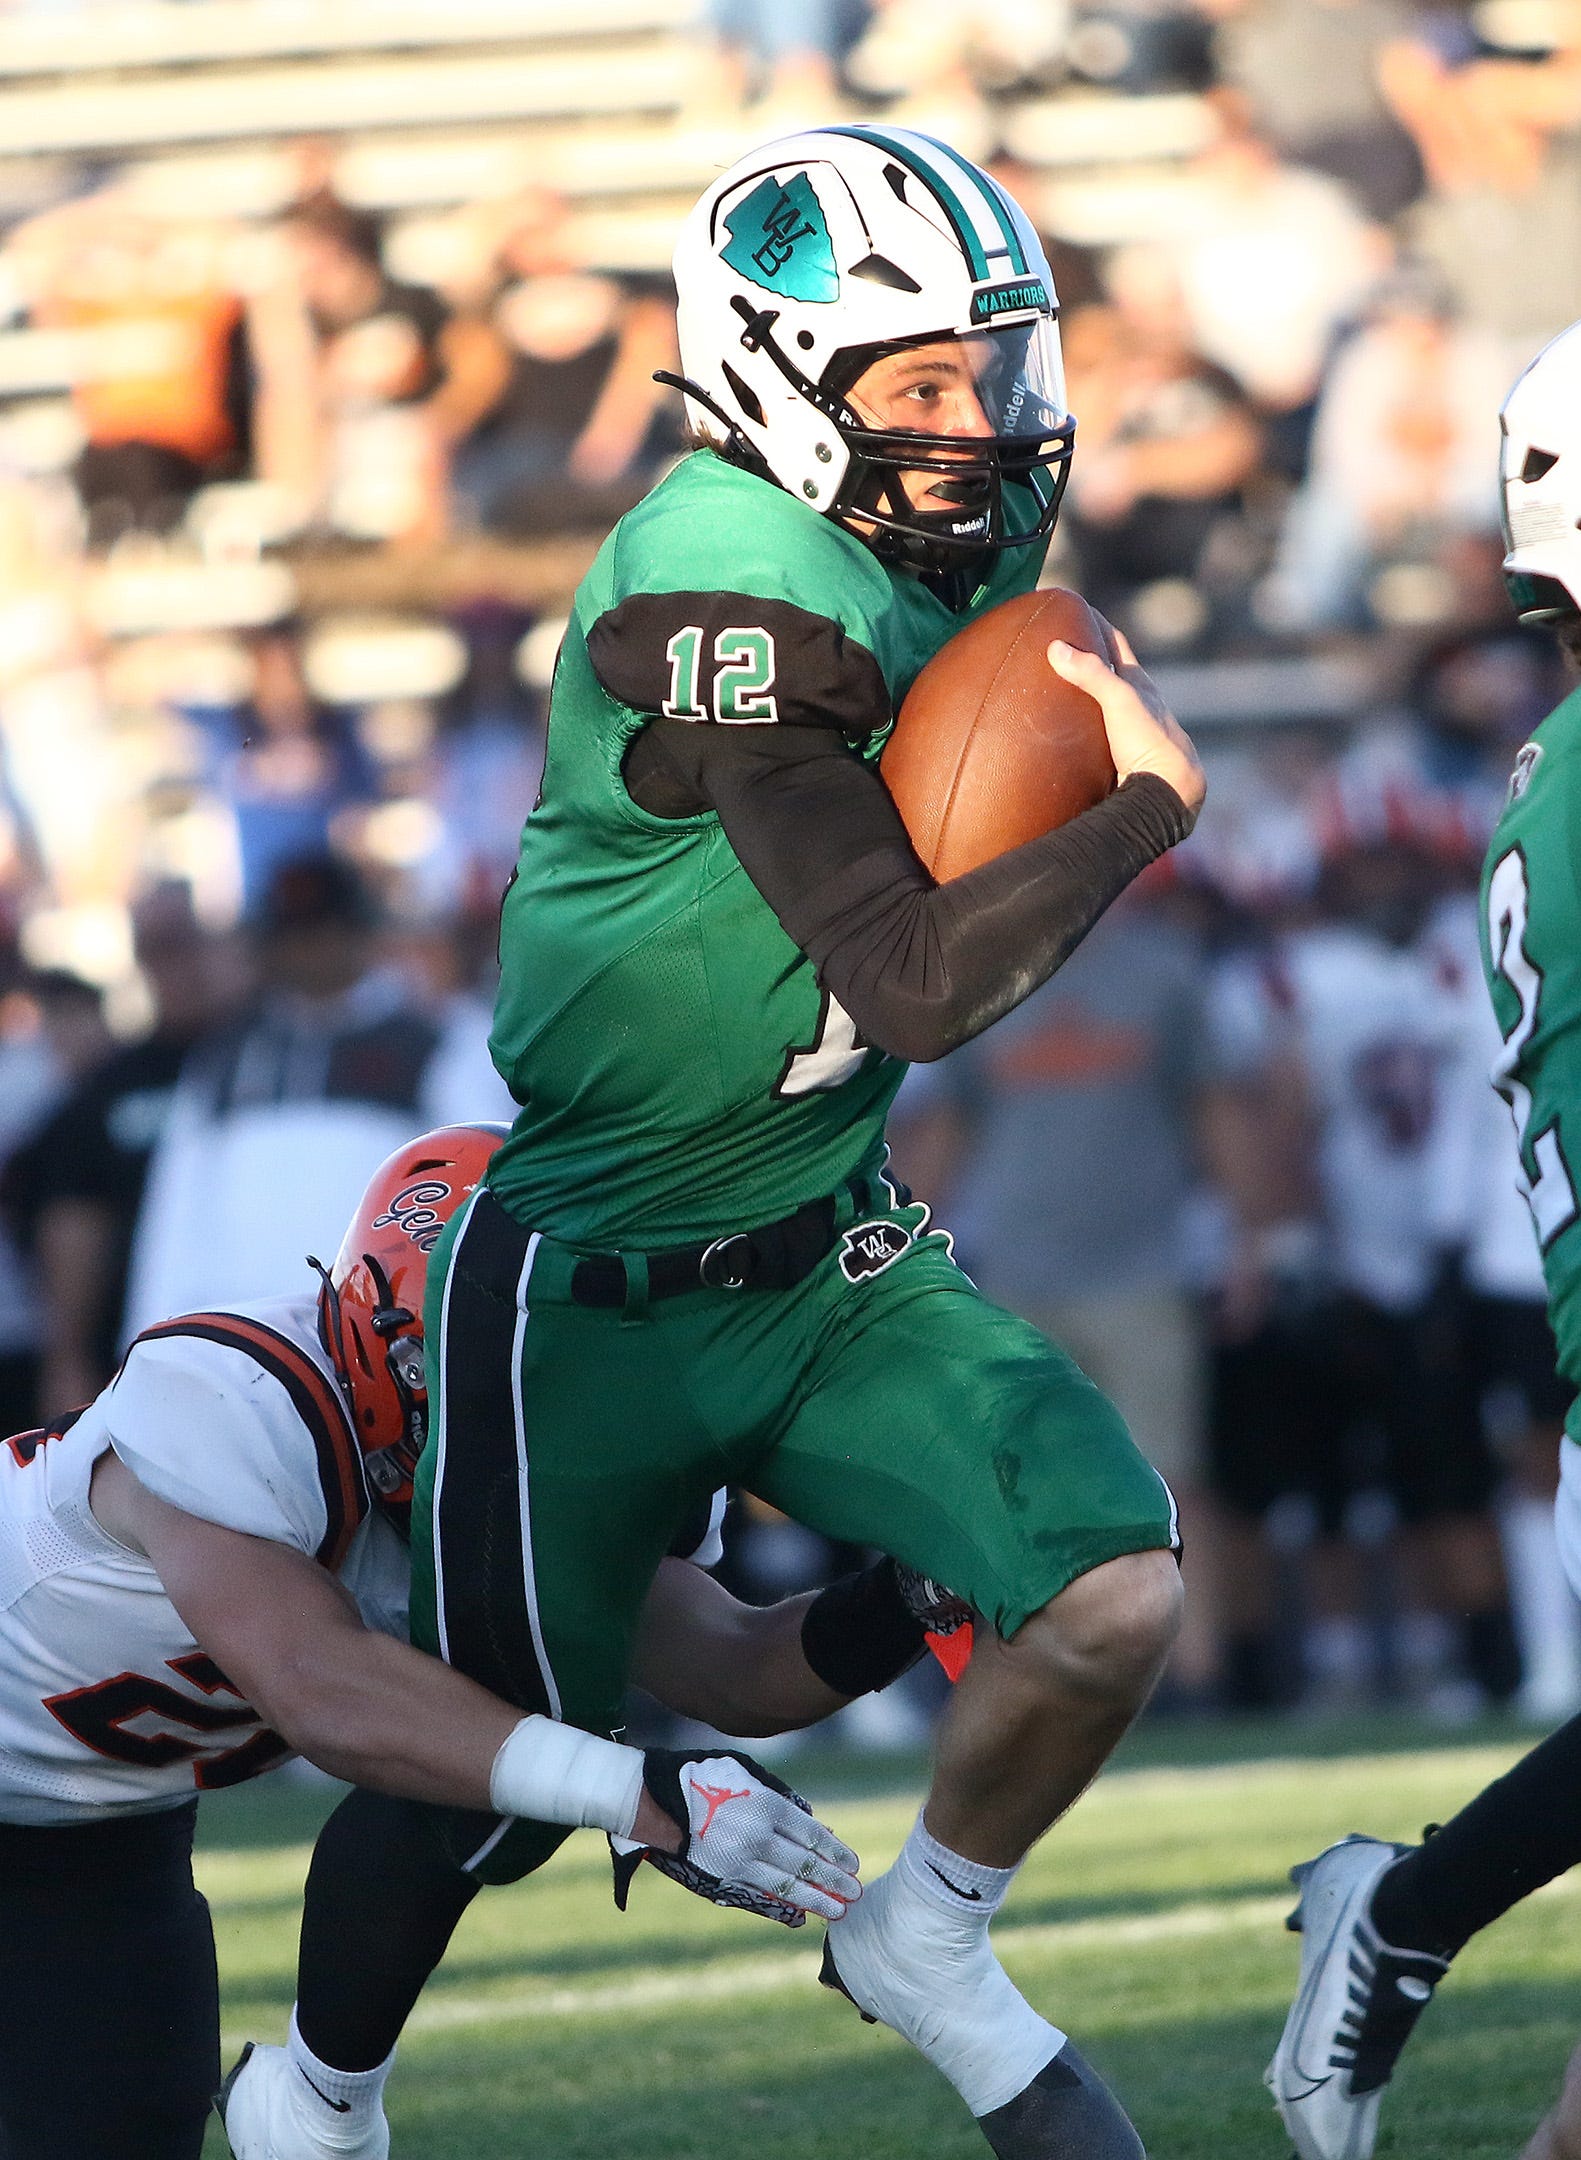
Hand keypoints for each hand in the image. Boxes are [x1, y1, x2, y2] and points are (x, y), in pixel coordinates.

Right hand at [612, 1749, 860, 1926]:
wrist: (653, 1803)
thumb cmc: (703, 1778)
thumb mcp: (744, 1772)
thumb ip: (779, 1795)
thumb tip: (811, 1820)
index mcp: (765, 1805)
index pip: (810, 1835)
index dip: (834, 1852)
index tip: (853, 1864)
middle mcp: (757, 1837)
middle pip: (804, 1864)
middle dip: (834, 1880)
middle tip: (857, 1893)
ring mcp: (740, 1862)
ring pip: (786, 1885)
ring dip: (816, 1900)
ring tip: (839, 1911)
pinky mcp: (723, 1880)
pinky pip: (759, 1897)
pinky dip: (782, 1908)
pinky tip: (800, 1916)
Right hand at [1048, 627, 1204, 822]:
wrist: (1169, 793)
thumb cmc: (1150, 742)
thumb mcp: (1120, 701)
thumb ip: (1092, 674)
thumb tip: (1056, 647)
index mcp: (1141, 685)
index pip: (1116, 644)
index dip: (1097, 624)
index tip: (1076, 609)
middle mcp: (1140, 705)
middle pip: (1114, 672)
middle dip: (1091, 657)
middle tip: (1062, 646)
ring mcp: (1134, 733)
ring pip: (1109, 705)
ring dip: (1088, 695)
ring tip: (1061, 690)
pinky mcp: (1125, 759)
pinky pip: (1100, 735)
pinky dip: (1084, 728)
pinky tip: (1070, 737)